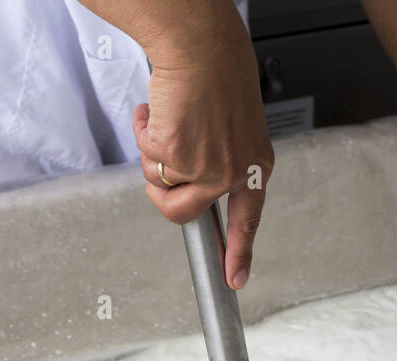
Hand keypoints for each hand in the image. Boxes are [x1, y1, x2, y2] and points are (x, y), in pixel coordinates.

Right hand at [132, 22, 272, 289]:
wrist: (201, 46)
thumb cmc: (216, 75)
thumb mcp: (234, 127)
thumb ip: (220, 160)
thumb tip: (185, 187)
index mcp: (254, 165)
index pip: (248, 219)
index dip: (240, 253)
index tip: (236, 279)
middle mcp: (232, 171)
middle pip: (184, 212)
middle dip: (162, 192)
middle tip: (160, 161)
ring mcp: (205, 166)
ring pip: (160, 185)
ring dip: (152, 154)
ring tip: (165, 118)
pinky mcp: (176, 154)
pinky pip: (146, 157)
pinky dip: (143, 130)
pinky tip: (156, 108)